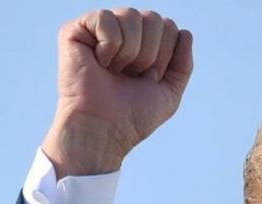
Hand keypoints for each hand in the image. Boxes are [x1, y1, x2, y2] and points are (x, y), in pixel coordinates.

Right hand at [42, 8, 193, 176]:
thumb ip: (183, 65)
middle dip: (149, 54)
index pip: (169, 27)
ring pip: (132, 16)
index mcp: (143, 44)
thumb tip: (185, 32)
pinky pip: (106, 18)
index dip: (164, 56)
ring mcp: (99, 30)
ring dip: (129, 53)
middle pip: (154, 18)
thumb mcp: (169, 93)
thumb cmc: (133, 116)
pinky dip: (109, 46)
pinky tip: (98, 63)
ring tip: (113, 71)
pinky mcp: (76, 30)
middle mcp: (122, 33)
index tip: (148, 78)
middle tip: (130, 75)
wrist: (105, 129)